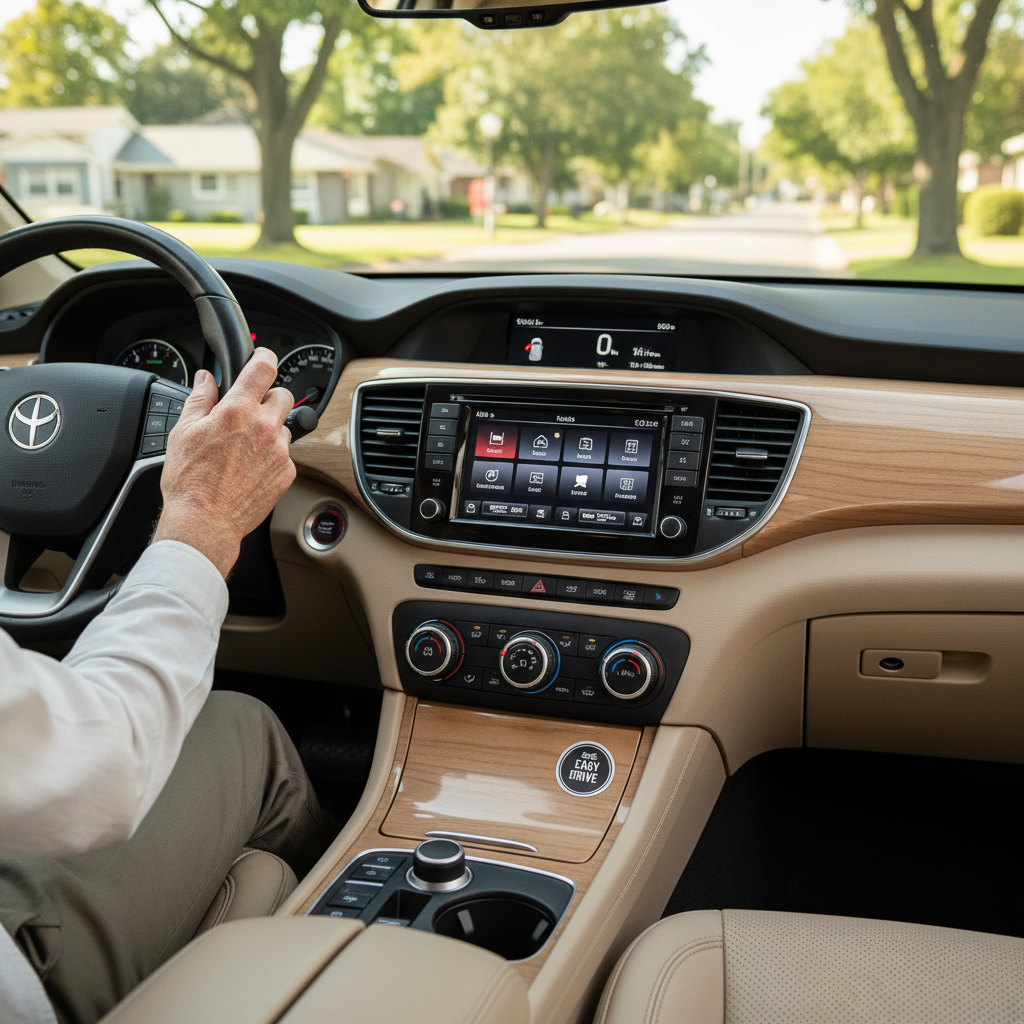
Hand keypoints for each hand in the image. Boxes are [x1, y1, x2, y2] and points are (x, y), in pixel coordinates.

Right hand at [151, 349, 295, 578]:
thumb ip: (199, 399)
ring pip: (284, 427)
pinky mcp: (287, 472)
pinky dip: (272, 456)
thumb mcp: (184, 432)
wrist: (205, 522)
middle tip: (249, 411)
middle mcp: (264, 428)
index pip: (263, 368)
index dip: (264, 356)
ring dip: (269, 429)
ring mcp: (279, 451)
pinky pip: (285, 454)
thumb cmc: (190, 481)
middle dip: (268, 398)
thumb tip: (205, 379)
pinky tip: (250, 467)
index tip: (262, 357)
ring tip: (244, 448)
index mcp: (237, 411)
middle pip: (282, 396)